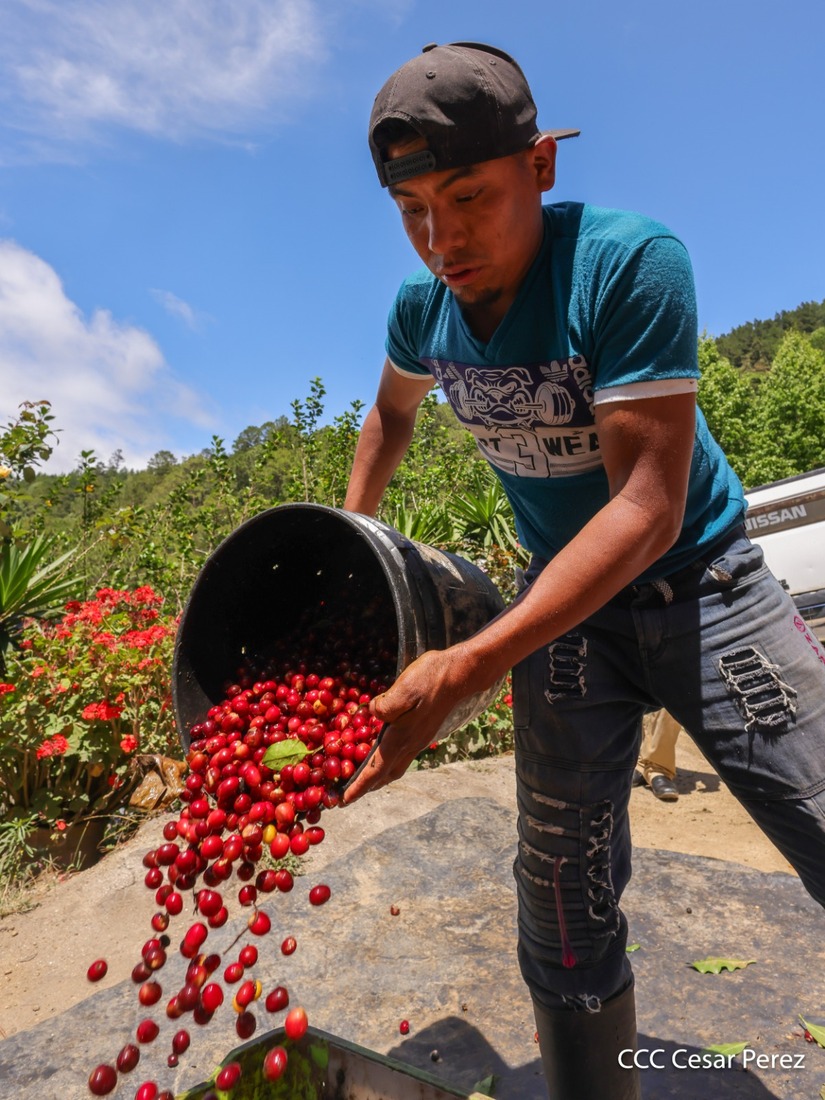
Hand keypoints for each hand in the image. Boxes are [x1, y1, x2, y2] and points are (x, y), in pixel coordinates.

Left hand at [342, 646, 476, 803]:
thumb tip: (372, 713)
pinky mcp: (422, 730)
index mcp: (402, 737)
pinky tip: (381, 747)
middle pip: (386, 774)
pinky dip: (387, 759)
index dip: (359, 787)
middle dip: (367, 787)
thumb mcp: (404, 689)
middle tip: (348, 792)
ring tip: (361, 775)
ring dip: (378, 775)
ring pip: (395, 765)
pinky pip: (401, 753)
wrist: (459, 674)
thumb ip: (385, 707)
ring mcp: (419, 738)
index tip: (343, 801)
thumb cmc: (430, 679)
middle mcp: (411, 743)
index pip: (376, 770)